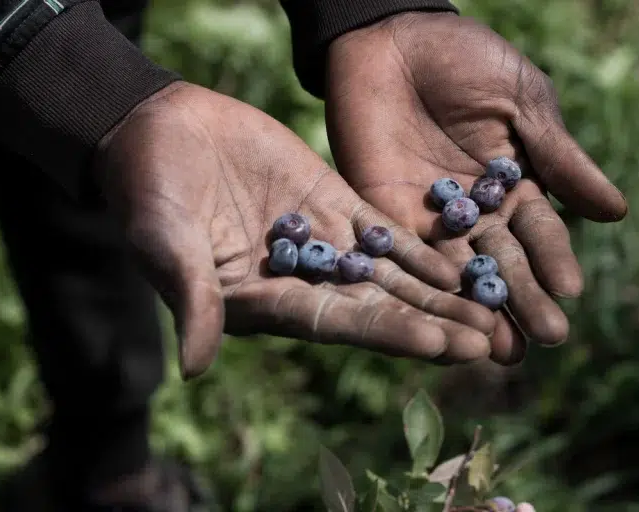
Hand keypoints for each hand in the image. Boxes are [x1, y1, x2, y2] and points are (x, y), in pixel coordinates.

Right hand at [93, 82, 495, 378]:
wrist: (159, 135)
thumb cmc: (147, 194)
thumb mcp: (164, 244)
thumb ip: (191, 297)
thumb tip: (192, 368)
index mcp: (265, 302)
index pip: (337, 324)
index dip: (389, 333)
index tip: (440, 345)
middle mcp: (302, 281)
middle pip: (378, 308)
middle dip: (431, 324)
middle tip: (488, 340)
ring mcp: (322, 241)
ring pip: (390, 274)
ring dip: (439, 293)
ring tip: (491, 307)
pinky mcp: (331, 202)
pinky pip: (383, 230)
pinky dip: (419, 247)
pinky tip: (460, 262)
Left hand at [325, 12, 627, 362]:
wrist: (394, 38)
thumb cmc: (467, 60)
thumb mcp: (523, 102)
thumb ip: (558, 158)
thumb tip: (616, 212)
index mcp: (515, 187)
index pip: (539, 233)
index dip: (553, 260)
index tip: (569, 292)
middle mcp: (475, 213)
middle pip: (502, 264)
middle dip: (523, 299)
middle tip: (545, 338)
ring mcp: (428, 220)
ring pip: (456, 274)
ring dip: (477, 311)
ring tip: (499, 350)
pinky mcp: (383, 216)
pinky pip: (404, 258)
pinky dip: (421, 288)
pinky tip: (438, 318)